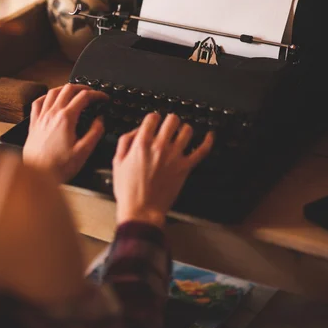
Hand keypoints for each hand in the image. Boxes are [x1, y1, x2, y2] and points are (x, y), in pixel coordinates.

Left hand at [23, 84, 107, 182]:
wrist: (36, 174)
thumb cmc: (58, 166)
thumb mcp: (83, 152)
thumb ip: (95, 133)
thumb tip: (100, 120)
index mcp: (66, 119)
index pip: (84, 97)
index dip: (97, 94)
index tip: (103, 98)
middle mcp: (52, 114)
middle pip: (68, 89)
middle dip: (83, 87)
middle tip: (92, 92)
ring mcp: (41, 117)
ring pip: (53, 92)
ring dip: (66, 88)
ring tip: (74, 91)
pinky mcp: (34, 123)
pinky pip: (38, 102)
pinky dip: (46, 97)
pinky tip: (51, 99)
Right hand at [112, 113, 213, 227]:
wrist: (141, 210)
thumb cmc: (128, 190)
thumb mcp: (117, 162)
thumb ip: (126, 141)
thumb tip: (137, 130)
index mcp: (142, 144)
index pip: (153, 117)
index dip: (153, 118)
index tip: (154, 122)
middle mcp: (160, 146)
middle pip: (172, 120)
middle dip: (170, 121)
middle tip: (169, 127)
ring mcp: (174, 156)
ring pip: (187, 130)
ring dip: (184, 129)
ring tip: (182, 133)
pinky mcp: (185, 167)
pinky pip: (202, 150)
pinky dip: (208, 141)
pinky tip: (210, 136)